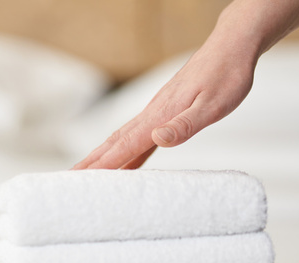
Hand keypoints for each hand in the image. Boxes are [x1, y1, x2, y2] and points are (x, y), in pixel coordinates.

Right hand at [72, 40, 255, 169]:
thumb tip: (158, 140)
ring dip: (101, 156)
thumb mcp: (214, 104)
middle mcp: (151, 115)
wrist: (230, 47)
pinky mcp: (162, 113)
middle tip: (68, 179)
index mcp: (159, 116)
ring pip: (121, 139)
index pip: (125, 146)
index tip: (82, 179)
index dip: (103, 165)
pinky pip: (135, 136)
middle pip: (113, 143)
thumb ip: (184, 125)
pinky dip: (122, 151)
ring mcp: (154, 114)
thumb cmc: (226, 75)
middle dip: (91, 162)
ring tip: (84, 172)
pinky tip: (123, 162)